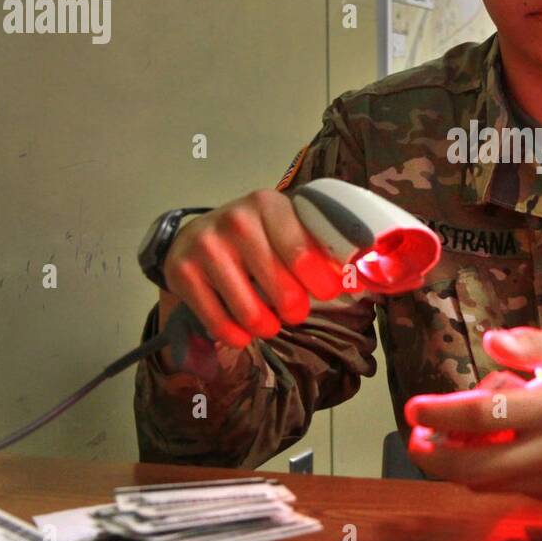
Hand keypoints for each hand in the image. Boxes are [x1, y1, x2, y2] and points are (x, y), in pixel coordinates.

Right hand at [162, 189, 346, 348]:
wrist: (198, 234)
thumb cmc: (257, 236)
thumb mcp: (288, 228)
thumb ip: (321, 250)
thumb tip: (359, 281)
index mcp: (269, 204)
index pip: (303, 254)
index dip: (322, 283)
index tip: (328, 295)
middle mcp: (236, 221)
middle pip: (281, 288)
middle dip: (296, 309)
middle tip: (296, 311)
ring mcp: (206, 247)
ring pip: (250, 312)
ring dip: (267, 326)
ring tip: (270, 322)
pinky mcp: (182, 273)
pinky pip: (219, 322)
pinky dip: (236, 336)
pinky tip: (243, 332)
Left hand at [404, 326, 541, 503]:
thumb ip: (529, 343)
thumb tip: (490, 342)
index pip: (485, 415)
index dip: (441, 414)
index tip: (413, 408)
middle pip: (477, 467)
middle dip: (435, 457)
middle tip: (418, 438)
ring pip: (490, 484)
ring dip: (463, 462)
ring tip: (466, 432)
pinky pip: (513, 489)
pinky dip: (495, 471)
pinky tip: (504, 443)